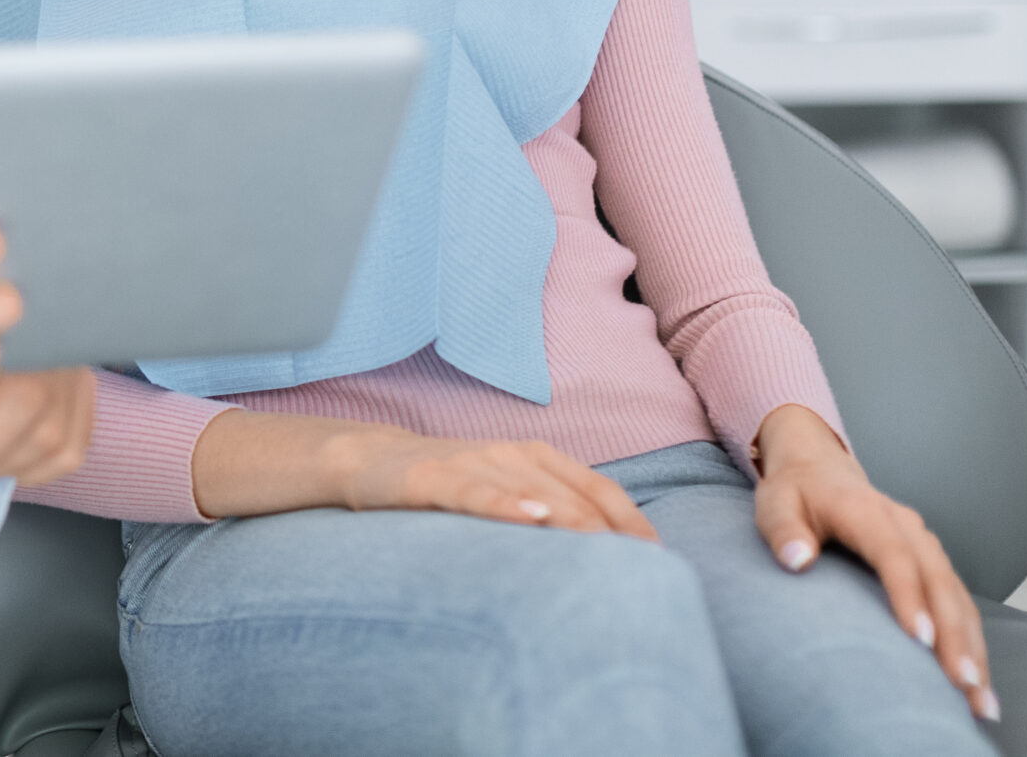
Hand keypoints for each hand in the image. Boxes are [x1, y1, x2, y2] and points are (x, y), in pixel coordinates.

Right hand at [327, 426, 659, 536]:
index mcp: (534, 457)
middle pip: (574, 497)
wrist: (366, 459)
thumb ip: (547, 509)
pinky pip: (475, 491)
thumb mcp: (502, 490)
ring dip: (573, 522)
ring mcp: (472, 464)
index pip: (598, 489)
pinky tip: (531, 518)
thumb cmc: (446, 482)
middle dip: (612, 534)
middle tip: (643, 573)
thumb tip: (602, 554)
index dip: (631, 521)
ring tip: (608, 552)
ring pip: (533, 493)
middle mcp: (510, 455)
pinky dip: (505, 503)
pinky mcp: (433, 478)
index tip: (660, 558)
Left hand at [752, 404, 997, 721]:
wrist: (820, 467)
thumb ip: (783, 530)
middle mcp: (906, 526)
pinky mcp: (932, 562)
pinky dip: (971, 641)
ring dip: (972, 646)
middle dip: (955, 635)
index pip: (893, 553)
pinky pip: (958, 603)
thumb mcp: (774, 503)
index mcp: (866, 510)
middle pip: (938, 582)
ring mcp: (925, 544)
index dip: (909, 595)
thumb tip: (797, 560)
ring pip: (957, 597)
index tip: (919, 639)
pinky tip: (977, 681)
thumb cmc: (794, 493)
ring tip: (980, 699)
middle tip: (963, 684)